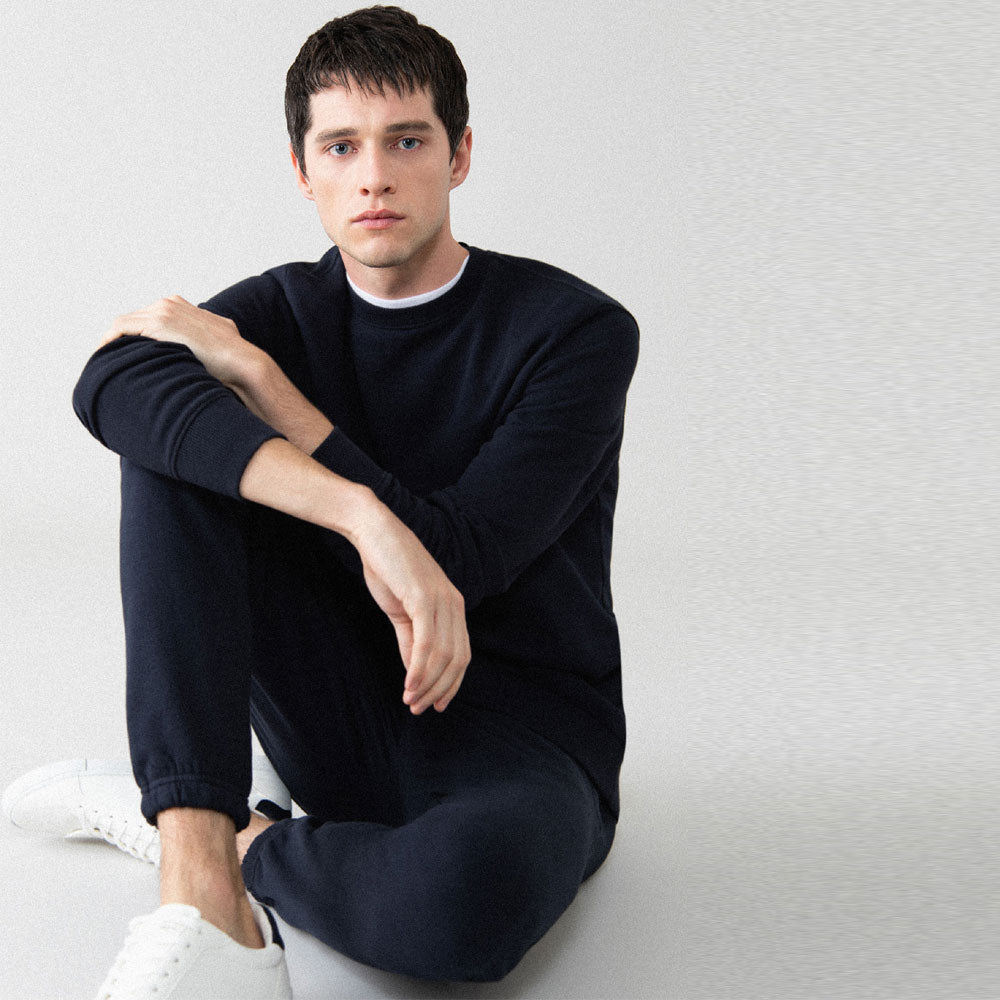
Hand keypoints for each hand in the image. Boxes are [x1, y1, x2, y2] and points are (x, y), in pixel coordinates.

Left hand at [99, 296, 258, 389]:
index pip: (149, 317)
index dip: (136, 336)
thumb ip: (205, 339)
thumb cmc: (232, 359)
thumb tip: (206, 353)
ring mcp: (163, 310)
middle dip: (122, 340)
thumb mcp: (219, 340)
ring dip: (112, 341)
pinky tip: (106, 357)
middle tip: (113, 360)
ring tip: (106, 361)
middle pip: (134, 319)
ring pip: (125, 323)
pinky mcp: (158, 323)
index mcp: (182, 306)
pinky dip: (110, 341)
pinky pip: (121, 328)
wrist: (241, 361)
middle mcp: (170, 303)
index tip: (130, 354)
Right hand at [352, 502, 469, 714]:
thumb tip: (415, 671)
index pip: (462, 654)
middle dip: (440, 690)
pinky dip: (418, 669)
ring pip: (443, 655)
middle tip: (419, 709)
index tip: (436, 705)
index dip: (452, 684)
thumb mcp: (402, 611)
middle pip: (458, 659)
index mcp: (454, 606)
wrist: (373, 532)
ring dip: (427, 684)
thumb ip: (410, 640)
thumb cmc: (388, 568)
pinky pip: (427, 642)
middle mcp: (455, 604)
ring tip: (410, 701)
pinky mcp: (424, 597)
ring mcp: (442, 600)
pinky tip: (408, 685)